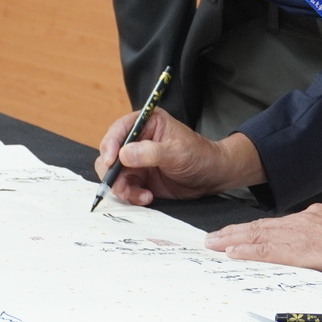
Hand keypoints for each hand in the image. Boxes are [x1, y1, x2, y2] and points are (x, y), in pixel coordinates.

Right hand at [94, 111, 264, 204]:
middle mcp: (137, 140)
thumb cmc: (199, 155)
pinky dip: (131, 195)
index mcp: (147, 123)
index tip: (110, 161)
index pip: (119, 130)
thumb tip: (123, 154)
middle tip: (120, 185)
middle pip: (109, 154)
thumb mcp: (177, 152)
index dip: (110, 144)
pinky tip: (147, 197)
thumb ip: (150, 153)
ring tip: (141, 195)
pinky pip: (124, 188)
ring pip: (113, 174)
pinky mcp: (139, 178)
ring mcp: (136, 160)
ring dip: (122, 187)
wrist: (212, 176)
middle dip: (112, 172)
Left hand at [206, 205, 321, 281]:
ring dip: (234, 240)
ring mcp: (302, 234)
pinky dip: (250, 251)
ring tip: (215, 245)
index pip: (275, 226)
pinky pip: (270, 251)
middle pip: (261, 228)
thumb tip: (316, 242)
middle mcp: (304, 223)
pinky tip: (235, 254)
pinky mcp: (304, 251)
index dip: (252, 231)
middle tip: (212, 239)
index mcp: (313, 219)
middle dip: (235, 233)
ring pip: (260, 236)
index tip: (234, 235)